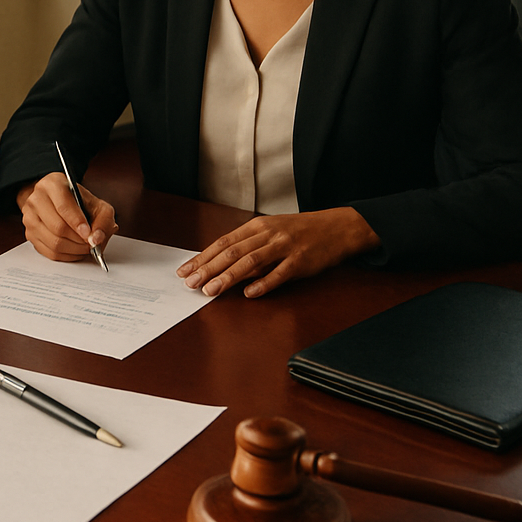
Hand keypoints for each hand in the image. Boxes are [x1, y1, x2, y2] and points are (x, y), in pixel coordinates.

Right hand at [17, 173, 117, 261]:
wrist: (59, 202)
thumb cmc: (78, 203)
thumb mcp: (97, 204)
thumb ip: (103, 220)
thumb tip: (96, 239)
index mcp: (52, 184)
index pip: (64, 206)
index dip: (78, 223)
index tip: (88, 234)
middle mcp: (37, 199)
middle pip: (57, 227)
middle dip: (78, 240)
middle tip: (90, 243)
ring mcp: (30, 217)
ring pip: (53, 242)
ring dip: (74, 249)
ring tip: (84, 247)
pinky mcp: (30, 234)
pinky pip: (49, 252)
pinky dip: (66, 256)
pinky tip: (75, 250)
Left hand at [176, 207, 379, 298]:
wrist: (336, 228)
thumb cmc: (299, 231)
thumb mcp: (271, 232)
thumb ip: (248, 246)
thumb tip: (221, 265)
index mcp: (257, 226)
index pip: (223, 242)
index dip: (202, 257)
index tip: (185, 270)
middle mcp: (268, 234)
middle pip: (232, 252)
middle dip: (208, 268)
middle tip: (190, 283)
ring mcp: (284, 247)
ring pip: (250, 262)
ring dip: (228, 277)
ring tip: (210, 290)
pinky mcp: (300, 262)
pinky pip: (279, 274)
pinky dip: (263, 285)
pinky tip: (248, 294)